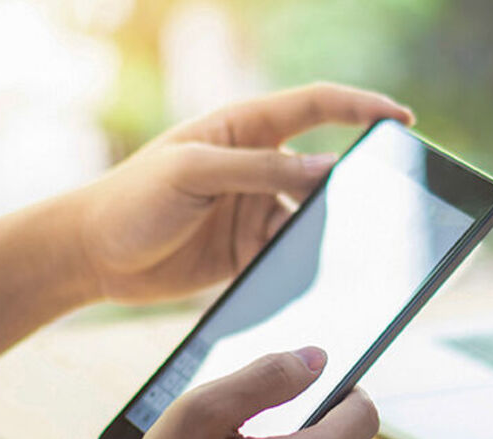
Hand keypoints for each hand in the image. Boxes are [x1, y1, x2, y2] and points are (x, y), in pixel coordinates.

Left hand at [59, 83, 413, 303]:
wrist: (90, 256)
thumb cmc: (130, 199)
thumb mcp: (193, 173)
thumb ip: (261, 169)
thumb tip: (329, 171)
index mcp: (243, 127)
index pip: (316, 106)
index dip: (362, 108)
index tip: (402, 121)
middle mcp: (255, 164)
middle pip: (323, 168)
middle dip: (355, 184)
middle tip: (388, 203)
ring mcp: (253, 208)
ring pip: (310, 219)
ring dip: (324, 234)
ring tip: (338, 253)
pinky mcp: (247, 252)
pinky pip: (290, 256)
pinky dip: (302, 266)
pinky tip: (306, 277)